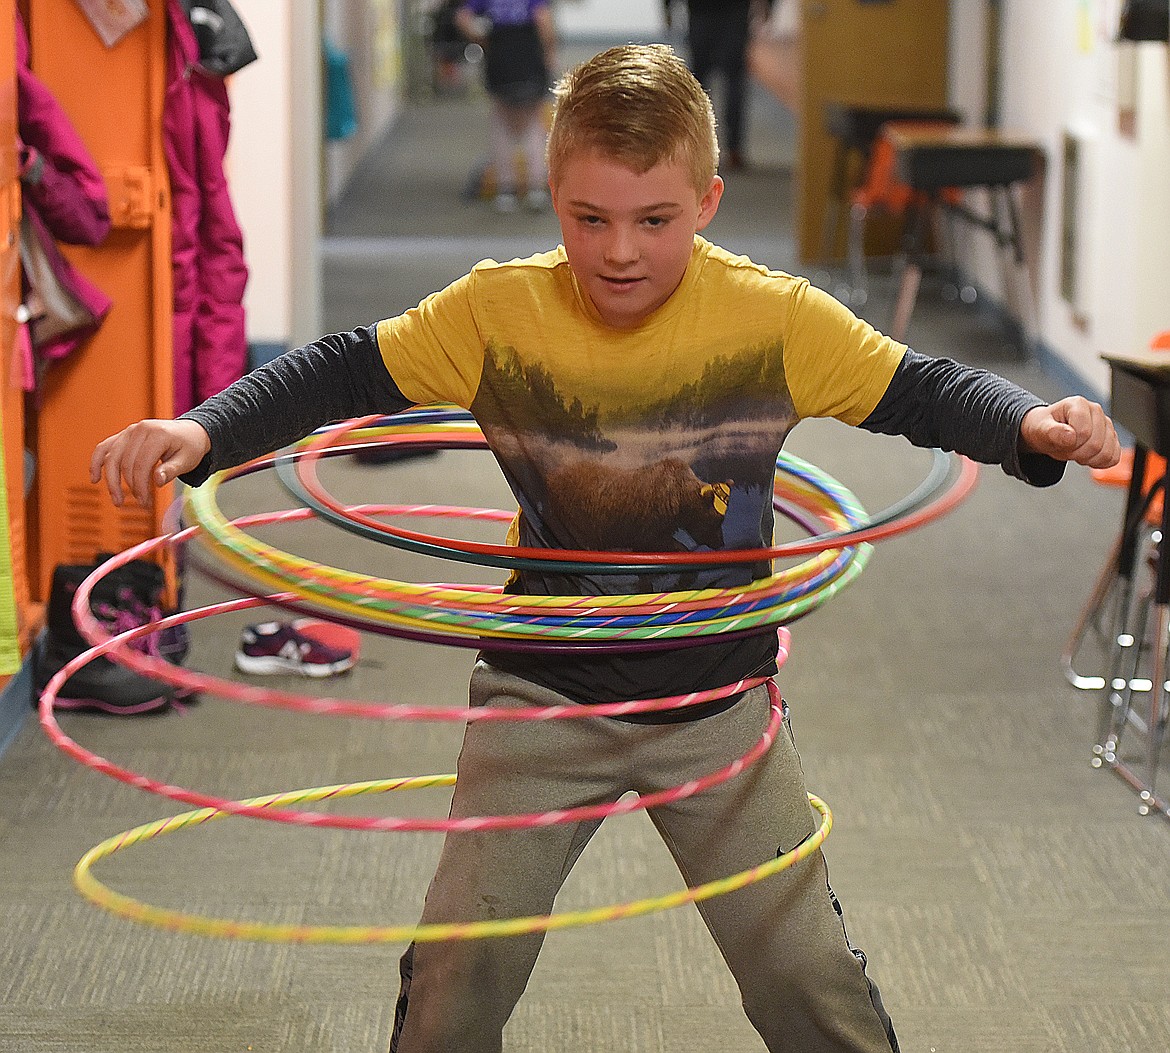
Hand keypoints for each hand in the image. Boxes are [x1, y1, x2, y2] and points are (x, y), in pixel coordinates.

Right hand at [90, 418, 210, 506]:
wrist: (191, 432)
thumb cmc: (190, 446)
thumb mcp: (187, 460)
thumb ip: (172, 470)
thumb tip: (157, 481)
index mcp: (158, 434)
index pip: (141, 464)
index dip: (140, 485)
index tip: (145, 502)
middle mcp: (140, 429)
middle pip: (125, 462)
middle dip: (130, 486)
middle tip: (140, 503)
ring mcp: (130, 431)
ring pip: (111, 457)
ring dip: (111, 480)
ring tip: (117, 501)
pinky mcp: (124, 436)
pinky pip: (105, 447)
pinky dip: (96, 462)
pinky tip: (95, 479)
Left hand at [1019, 396, 1120, 468]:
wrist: (1047, 433)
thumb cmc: (1045, 428)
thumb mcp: (1040, 430)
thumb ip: (1052, 432)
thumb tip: (1070, 436)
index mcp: (1078, 404)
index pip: (1084, 433)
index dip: (1069, 444)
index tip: (1058, 442)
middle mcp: (1096, 411)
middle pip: (1095, 445)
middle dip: (1075, 453)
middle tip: (1064, 448)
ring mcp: (1106, 425)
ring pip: (1105, 453)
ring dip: (1085, 459)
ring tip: (1073, 450)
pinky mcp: (1112, 439)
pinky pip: (1113, 458)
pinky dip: (1097, 463)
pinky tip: (1085, 456)